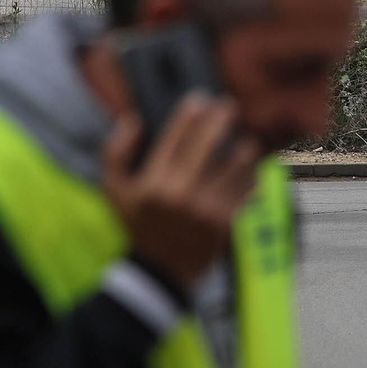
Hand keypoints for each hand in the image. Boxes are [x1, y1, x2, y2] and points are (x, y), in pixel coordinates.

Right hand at [101, 95, 262, 293]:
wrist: (163, 269)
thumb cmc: (140, 224)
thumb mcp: (114, 191)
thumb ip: (114, 153)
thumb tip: (131, 119)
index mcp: (154, 183)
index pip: (175, 137)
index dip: (190, 113)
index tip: (200, 98)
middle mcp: (182, 193)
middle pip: (209, 142)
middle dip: (222, 117)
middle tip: (229, 105)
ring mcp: (208, 207)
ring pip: (237, 162)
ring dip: (244, 144)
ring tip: (244, 139)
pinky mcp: (228, 220)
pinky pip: (248, 186)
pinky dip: (252, 172)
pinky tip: (251, 165)